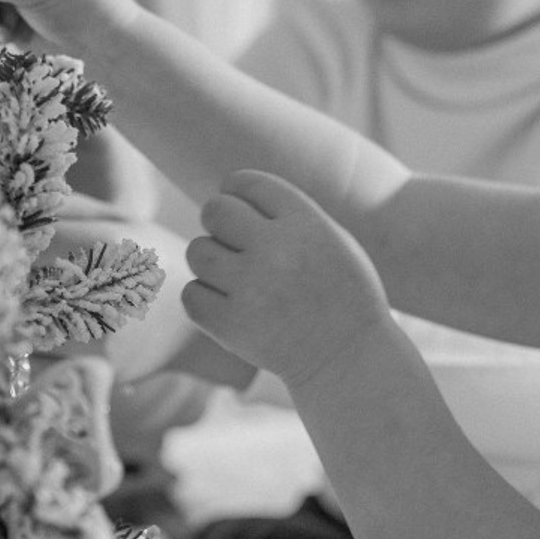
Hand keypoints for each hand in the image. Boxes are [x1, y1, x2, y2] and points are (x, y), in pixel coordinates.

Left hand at [182, 169, 392, 388]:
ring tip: (238, 277)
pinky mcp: (230, 325)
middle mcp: (277, 249)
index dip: (240, 192)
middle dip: (221, 223)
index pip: (247, 182)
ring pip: (198, 251)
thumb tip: (230, 195)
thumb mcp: (332, 239)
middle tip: (237, 243)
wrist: (348, 355)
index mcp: (306, 223)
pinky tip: (232, 304)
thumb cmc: (341, 291)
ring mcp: (251, 288)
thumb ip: (287, 213)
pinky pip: (192, 294)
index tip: (247, 211)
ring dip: (212, 261)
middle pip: (214, 210)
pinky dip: (206, 298)